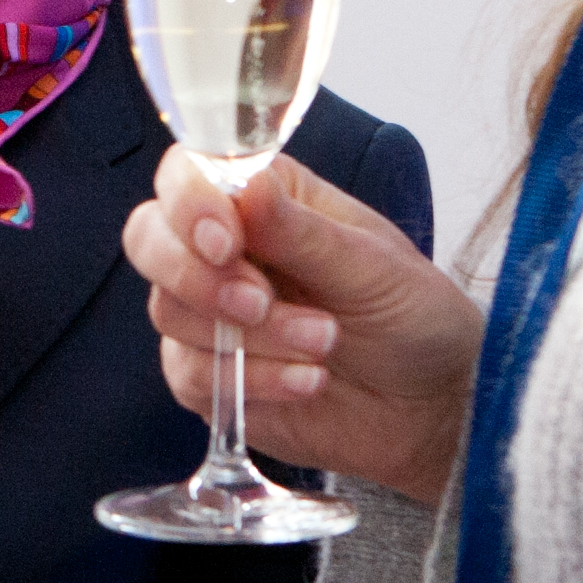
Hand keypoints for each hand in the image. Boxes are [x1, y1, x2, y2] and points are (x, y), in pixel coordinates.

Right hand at [118, 145, 480, 508]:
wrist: (432, 406)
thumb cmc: (414, 316)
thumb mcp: (372, 266)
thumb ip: (301, 231)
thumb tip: (244, 184)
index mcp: (262, 198)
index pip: (186, 176)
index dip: (190, 204)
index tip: (226, 240)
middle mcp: (226, 249)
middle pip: (149, 240)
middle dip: (198, 276)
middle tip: (260, 302)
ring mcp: (209, 315)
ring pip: (170, 312)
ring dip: (249, 336)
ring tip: (324, 345)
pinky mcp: (209, 377)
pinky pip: (192, 375)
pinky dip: (253, 381)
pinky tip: (309, 381)